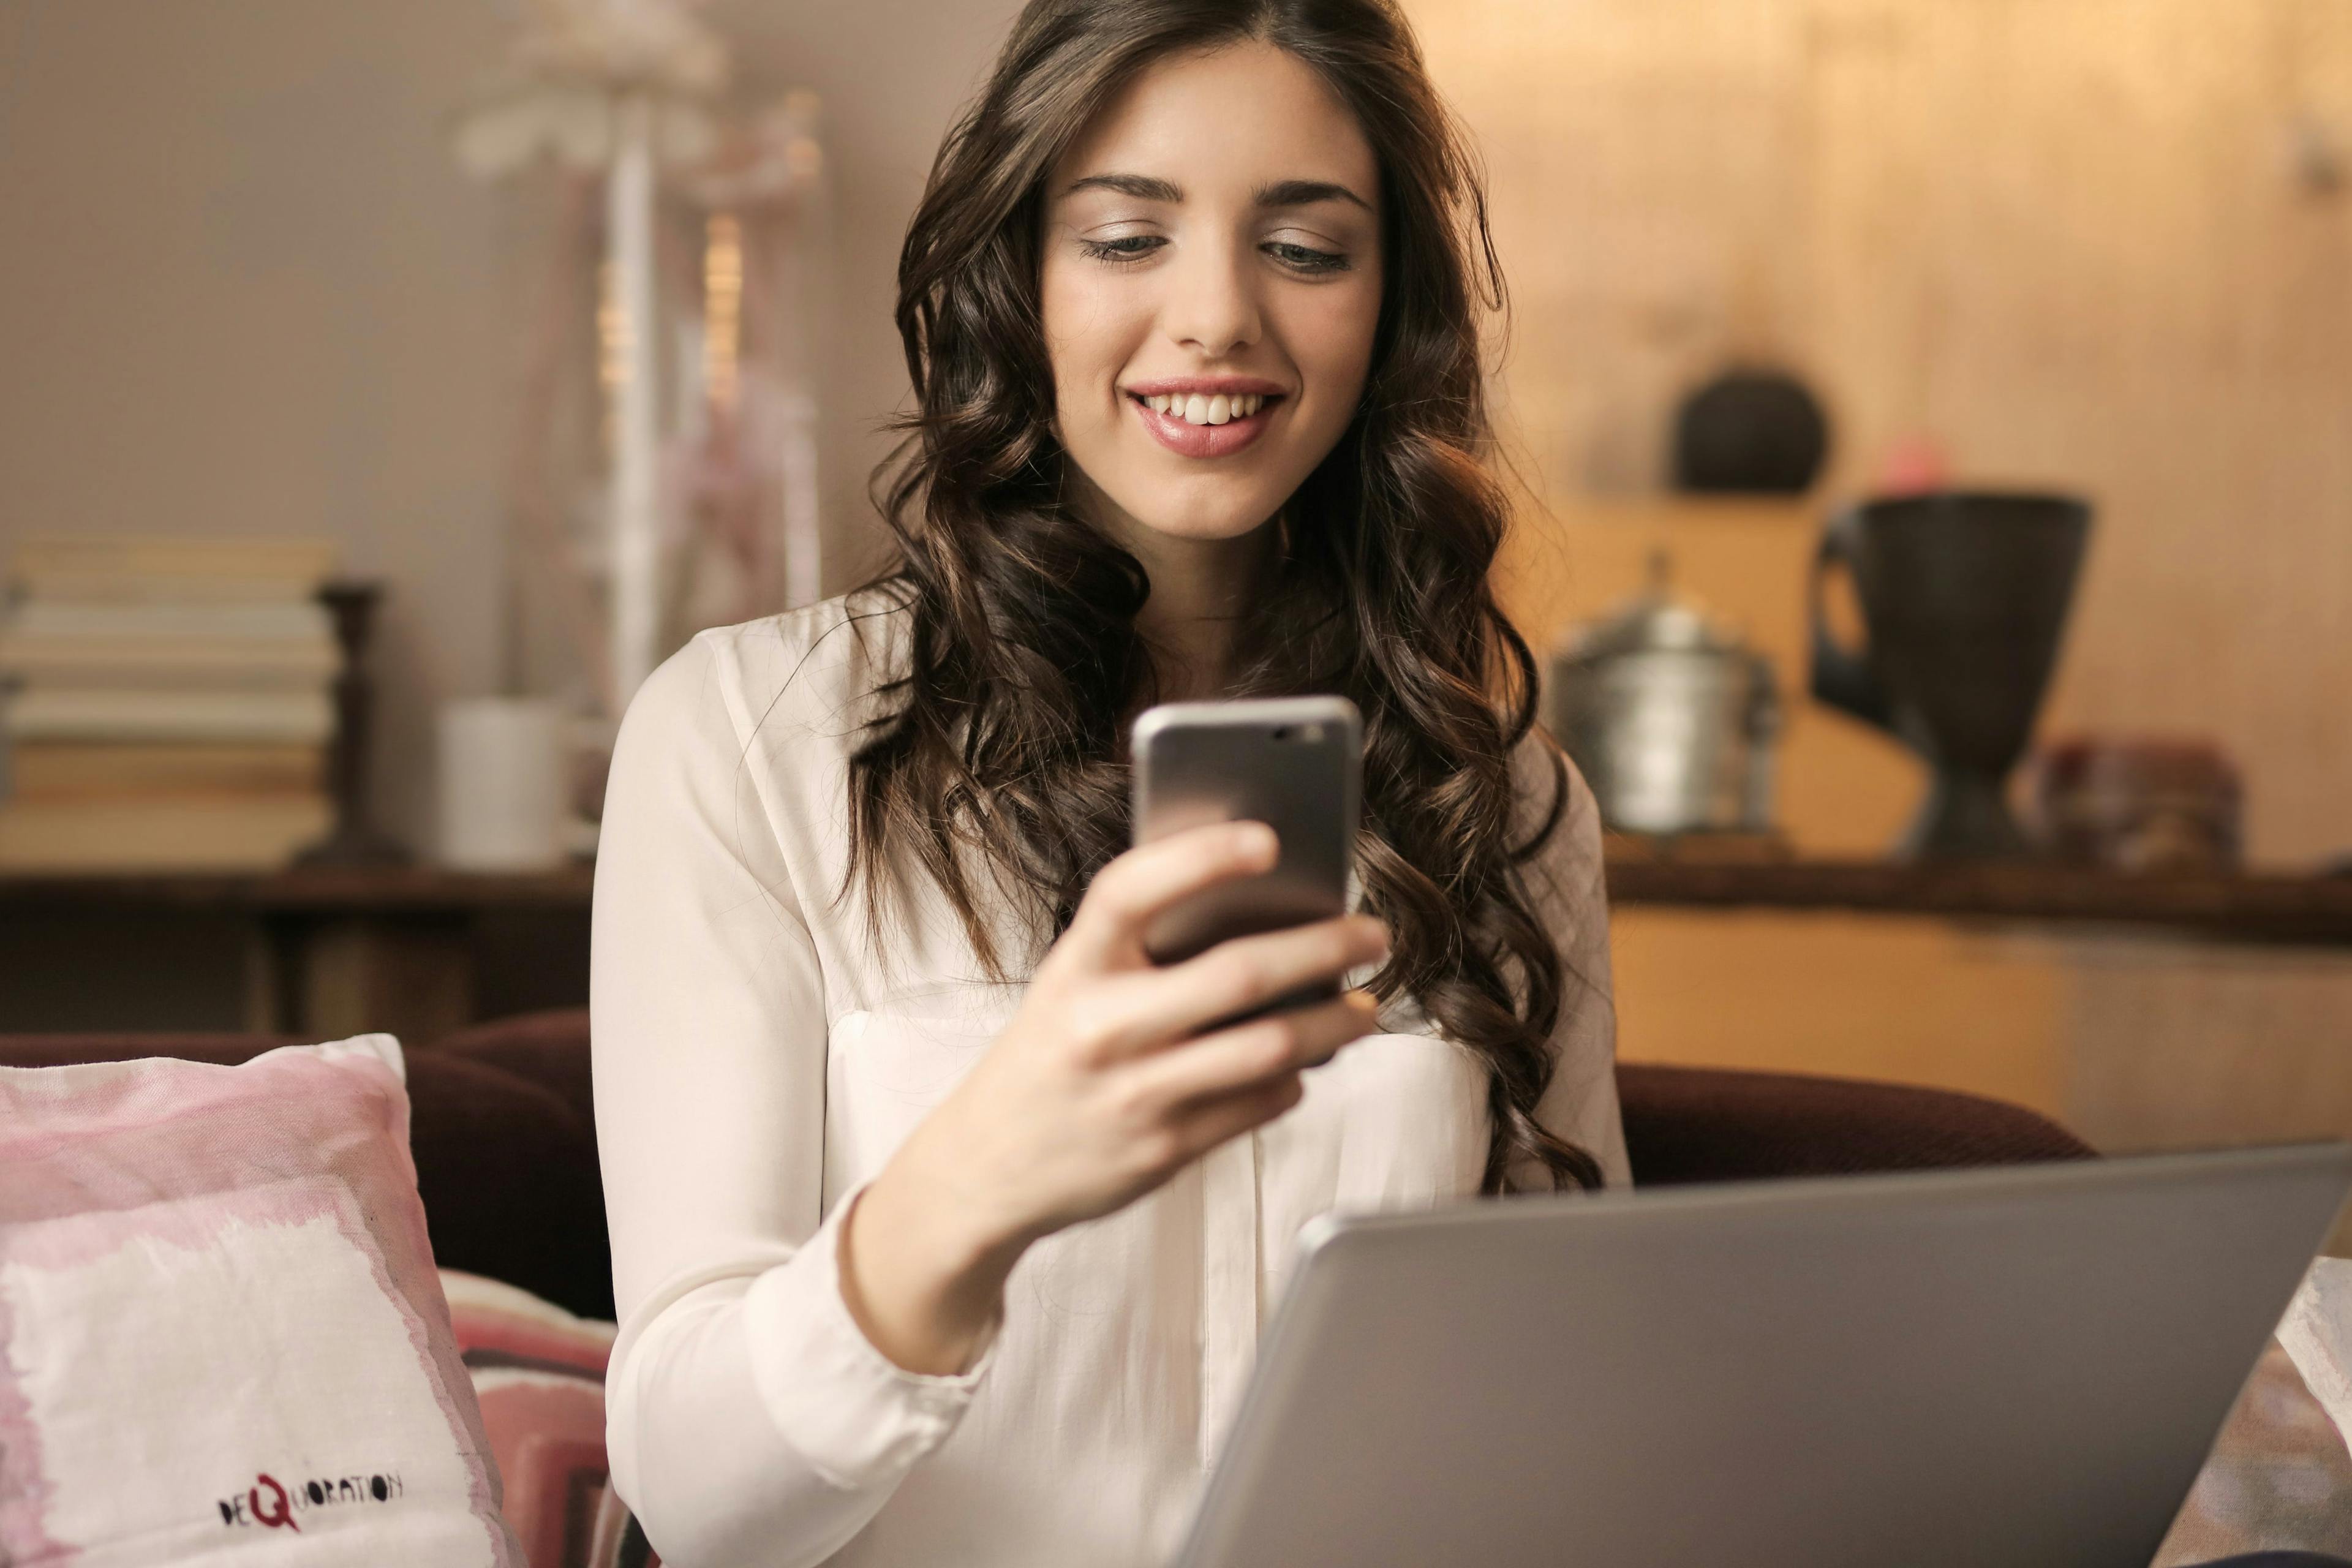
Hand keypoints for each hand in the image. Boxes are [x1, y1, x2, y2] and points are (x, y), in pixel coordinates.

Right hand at [839, 819, 1389, 1372]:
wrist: (986, 1169)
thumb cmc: (1046, 1058)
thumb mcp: (1069, 985)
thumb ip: (1140, 949)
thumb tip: (1257, 911)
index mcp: (1073, 968)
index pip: (1134, 890)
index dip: (1202, 856)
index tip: (1268, 839)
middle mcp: (1101, 1028)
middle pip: (1236, 975)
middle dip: (1323, 948)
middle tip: (1372, 934)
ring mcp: (1135, 1094)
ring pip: (1267, 1048)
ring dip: (1333, 1022)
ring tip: (1364, 1007)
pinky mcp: (1163, 1149)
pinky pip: (1258, 1103)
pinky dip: (1294, 1078)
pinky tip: (1302, 1063)